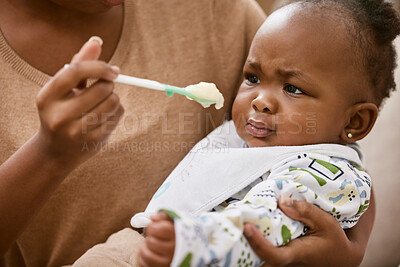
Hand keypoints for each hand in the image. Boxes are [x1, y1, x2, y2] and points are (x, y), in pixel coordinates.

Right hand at [35, 37, 123, 167]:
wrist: (56, 150)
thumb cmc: (62, 109)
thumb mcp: (64, 88)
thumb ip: (80, 64)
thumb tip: (96, 41)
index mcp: (47, 97)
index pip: (76, 71)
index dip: (99, 67)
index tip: (113, 71)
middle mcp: (59, 116)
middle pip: (101, 88)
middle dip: (109, 85)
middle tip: (106, 88)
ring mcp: (76, 131)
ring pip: (113, 102)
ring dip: (114, 99)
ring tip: (102, 103)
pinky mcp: (93, 141)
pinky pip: (117, 116)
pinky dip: (116, 112)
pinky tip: (103, 117)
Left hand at [138, 212, 174, 266]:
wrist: (184, 250)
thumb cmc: (176, 234)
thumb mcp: (174, 222)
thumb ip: (164, 217)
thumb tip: (153, 218)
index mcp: (179, 235)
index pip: (161, 229)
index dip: (152, 227)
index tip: (153, 227)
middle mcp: (175, 250)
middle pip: (151, 242)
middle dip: (149, 237)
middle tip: (153, 237)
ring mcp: (168, 261)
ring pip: (147, 255)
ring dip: (144, 248)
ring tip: (149, 245)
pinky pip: (144, 264)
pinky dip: (142, 258)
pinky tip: (149, 253)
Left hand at [243, 194, 372, 266]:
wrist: (341, 257)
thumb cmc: (334, 240)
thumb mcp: (325, 222)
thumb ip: (304, 210)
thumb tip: (281, 200)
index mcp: (298, 254)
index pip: (274, 256)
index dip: (258, 243)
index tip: (247, 227)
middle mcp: (286, 261)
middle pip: (259, 256)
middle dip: (245, 239)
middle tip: (236, 217)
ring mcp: (281, 260)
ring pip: (258, 254)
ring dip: (247, 237)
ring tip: (240, 217)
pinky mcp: (279, 255)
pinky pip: (263, 248)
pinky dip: (254, 236)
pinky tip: (250, 221)